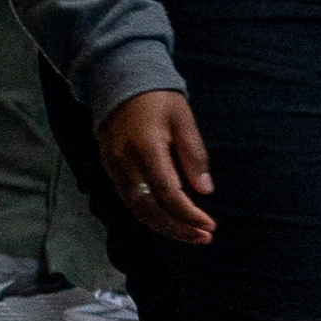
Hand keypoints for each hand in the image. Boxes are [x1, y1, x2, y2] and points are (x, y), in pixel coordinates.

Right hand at [98, 88, 215, 245]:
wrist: (120, 83)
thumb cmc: (159, 99)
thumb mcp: (184, 120)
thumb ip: (194, 155)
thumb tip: (205, 191)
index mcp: (146, 147)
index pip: (167, 192)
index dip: (188, 214)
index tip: (210, 226)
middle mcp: (125, 162)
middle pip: (148, 208)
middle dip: (177, 228)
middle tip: (203, 238)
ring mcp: (113, 167)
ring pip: (136, 208)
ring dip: (164, 226)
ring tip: (191, 234)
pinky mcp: (110, 169)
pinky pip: (129, 200)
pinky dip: (150, 214)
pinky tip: (170, 220)